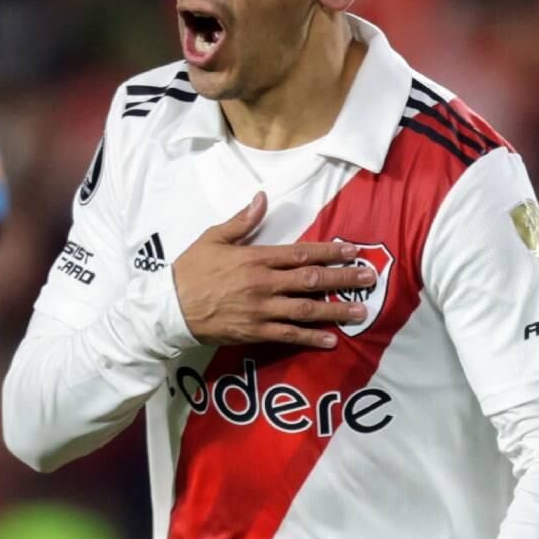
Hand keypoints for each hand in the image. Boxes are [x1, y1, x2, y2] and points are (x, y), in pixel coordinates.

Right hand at [172, 191, 376, 348]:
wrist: (169, 308)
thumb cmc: (190, 271)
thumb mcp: (212, 238)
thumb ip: (242, 221)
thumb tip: (262, 198)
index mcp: (255, 258)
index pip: (300, 254)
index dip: (328, 252)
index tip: (351, 250)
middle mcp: (263, 284)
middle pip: (311, 280)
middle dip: (343, 279)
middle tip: (369, 278)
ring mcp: (261, 310)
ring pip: (306, 309)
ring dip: (336, 309)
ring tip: (360, 310)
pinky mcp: (255, 332)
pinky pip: (289, 335)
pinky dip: (311, 338)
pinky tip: (331, 340)